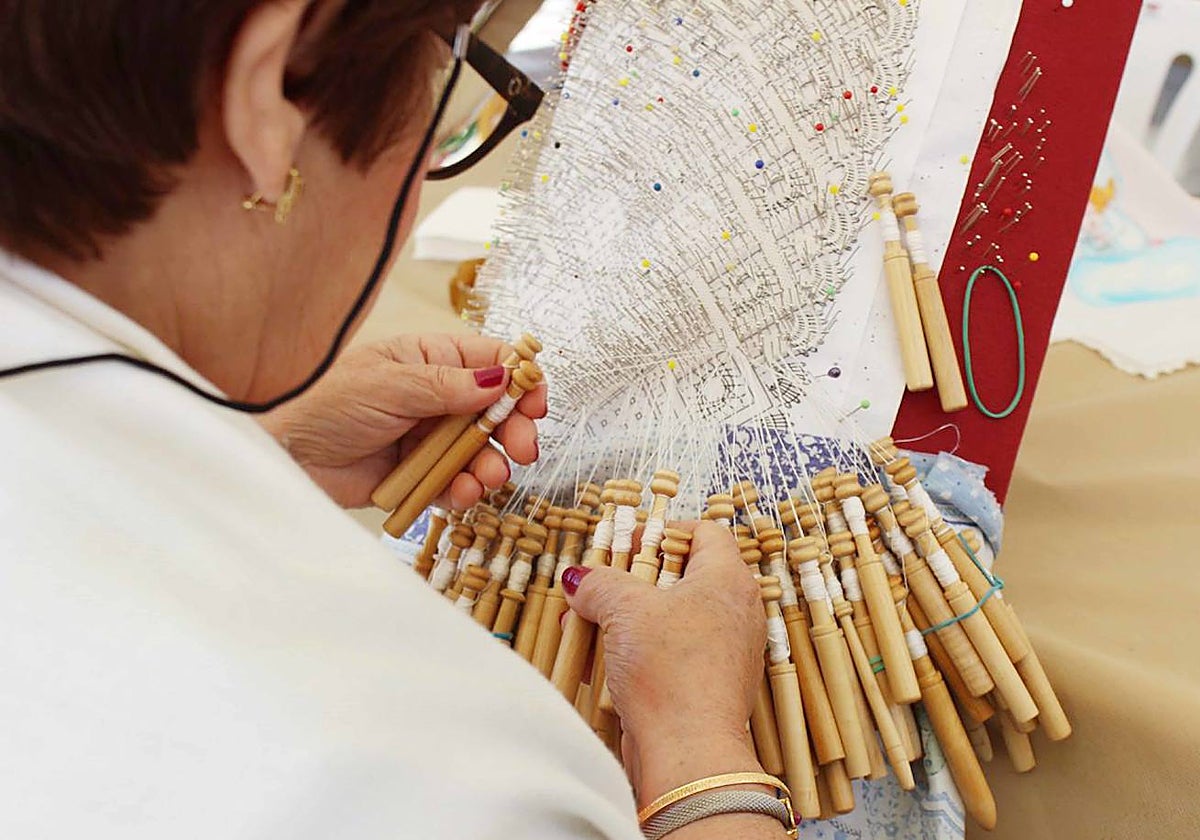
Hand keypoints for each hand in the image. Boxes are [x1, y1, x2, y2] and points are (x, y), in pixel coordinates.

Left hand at [260, 334, 545, 507]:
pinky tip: (462, 494)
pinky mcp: (419, 474)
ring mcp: (429, 437)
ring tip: (487, 479)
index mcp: (431, 359)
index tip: (535, 404)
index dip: (521, 381)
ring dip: (491, 466)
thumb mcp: (388, 385)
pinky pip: (456, 483)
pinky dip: (465, 491)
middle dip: (513, 430)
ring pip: (480, 451)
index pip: (492, 362)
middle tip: (522, 450)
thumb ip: (447, 386)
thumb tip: (501, 380)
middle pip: (496, 411)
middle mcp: (436, 396)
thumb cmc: (324, 403)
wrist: (284, 455)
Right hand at [563, 521, 768, 805]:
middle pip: (681, 576)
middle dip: (631, 582)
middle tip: (600, 587)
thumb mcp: (625, 610)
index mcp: (728, 579)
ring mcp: (725, 650)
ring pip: (670, 619)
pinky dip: (637, 654)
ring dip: (625, 621)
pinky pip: (670, 655)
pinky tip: (599, 664)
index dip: (664, 531)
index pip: (705, 532)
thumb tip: (580, 579)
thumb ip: (600, 584)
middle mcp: (735, 611)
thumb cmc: (671, 671)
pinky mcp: (708, 684)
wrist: (689, 751)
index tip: (629, 544)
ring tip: (587, 627)